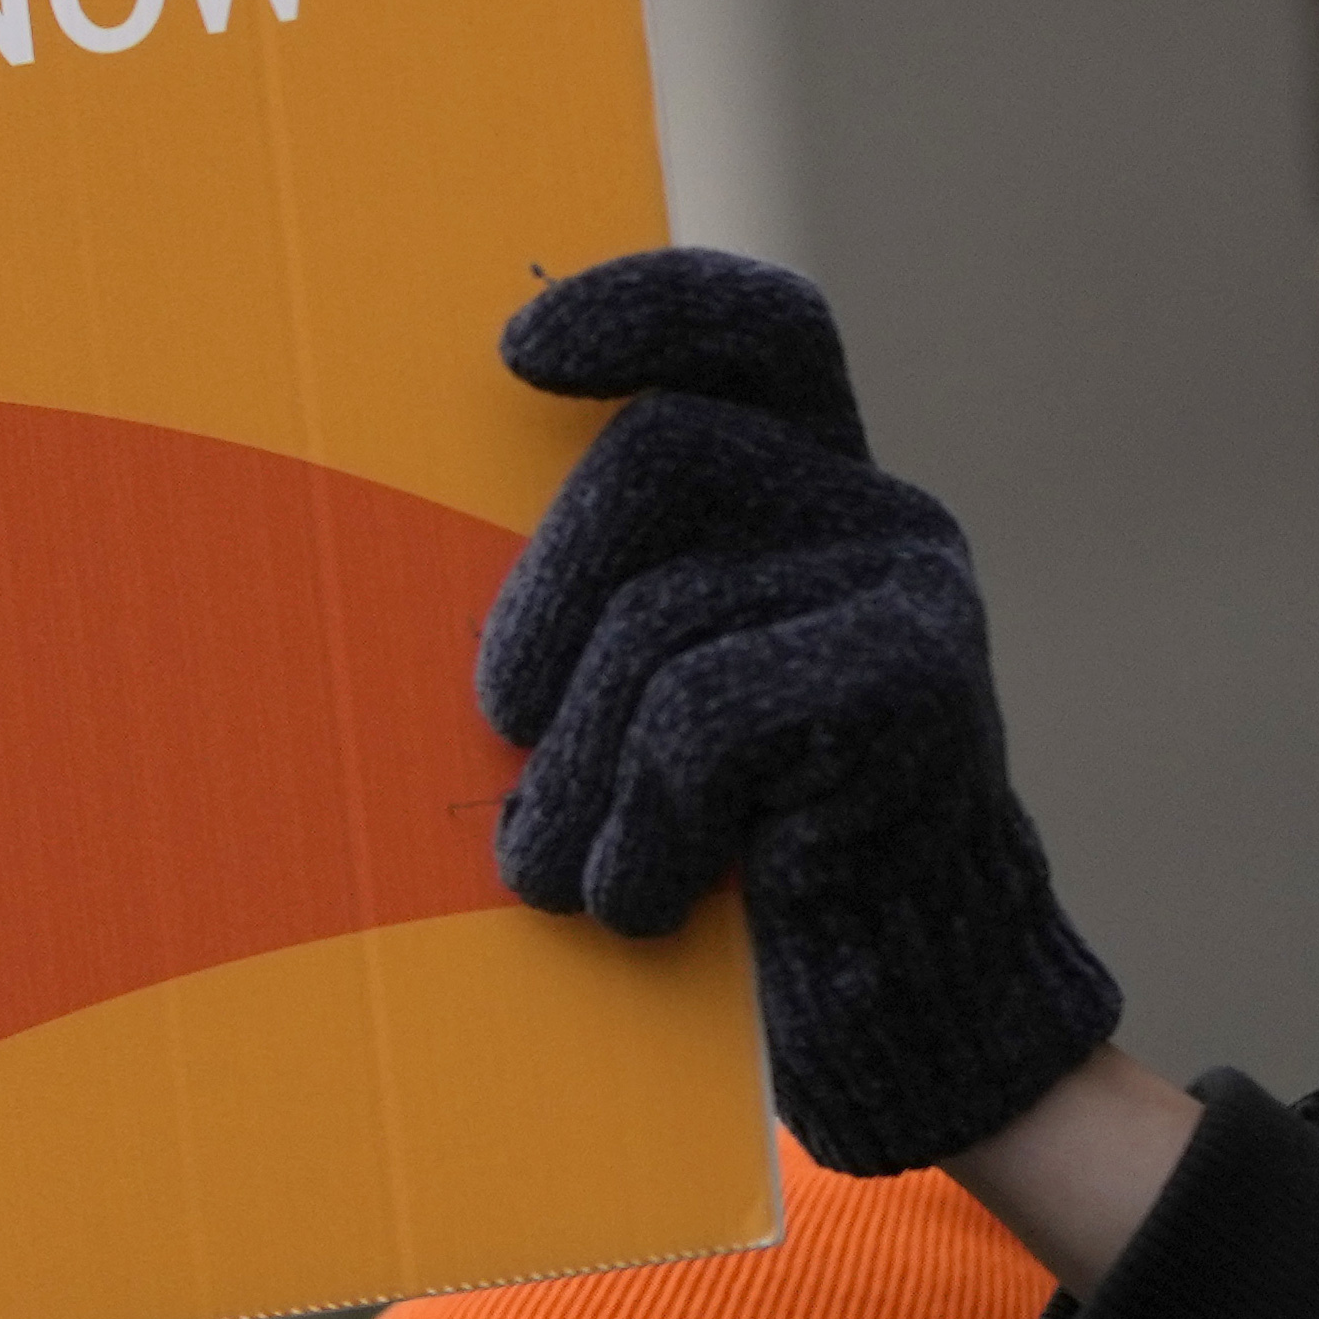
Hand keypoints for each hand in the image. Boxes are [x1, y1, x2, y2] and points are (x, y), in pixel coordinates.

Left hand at [478, 250, 1121, 1177]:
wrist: (899, 1010)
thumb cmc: (729, 851)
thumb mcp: (642, 704)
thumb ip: (601, 606)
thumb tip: (393, 552)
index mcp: (805, 485)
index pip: (751, 331)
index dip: (647, 308)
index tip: (519, 355)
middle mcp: (875, 510)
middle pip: (656, 463)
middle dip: (542, 601)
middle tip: (499, 729)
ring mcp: (914, 588)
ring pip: (664, 619)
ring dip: (572, 771)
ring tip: (552, 873)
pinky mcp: (925, 689)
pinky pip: (706, 723)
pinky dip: (641, 829)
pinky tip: (639, 899)